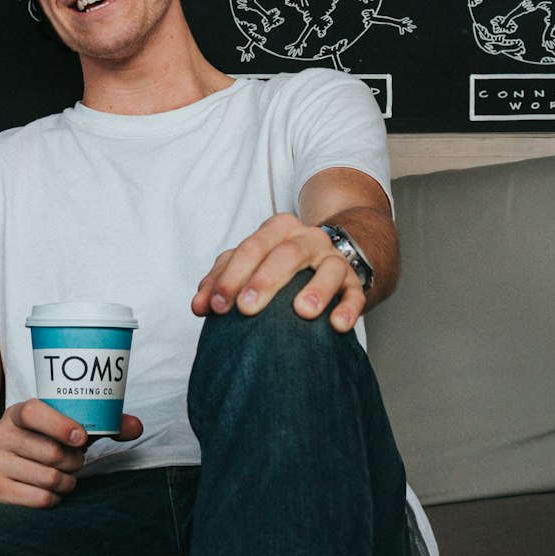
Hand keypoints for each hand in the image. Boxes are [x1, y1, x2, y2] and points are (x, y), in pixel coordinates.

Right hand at [0, 400, 142, 507]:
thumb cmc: (41, 445)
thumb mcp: (62, 429)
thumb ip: (101, 425)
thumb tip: (137, 426)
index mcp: (18, 413)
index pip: (35, 413)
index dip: (60, 425)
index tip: (82, 437)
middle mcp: (1, 435)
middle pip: (51, 452)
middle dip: (74, 461)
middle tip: (76, 461)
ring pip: (49, 478)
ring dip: (67, 481)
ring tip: (63, 475)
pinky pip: (41, 499)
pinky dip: (55, 498)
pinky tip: (49, 490)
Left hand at [191, 213, 366, 332]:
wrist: (327, 263)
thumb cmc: (279, 267)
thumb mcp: (250, 266)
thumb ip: (221, 281)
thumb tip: (200, 305)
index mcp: (277, 230)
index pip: (251, 247)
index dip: (231, 276)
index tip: (216, 306)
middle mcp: (307, 238)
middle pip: (286, 254)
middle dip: (264, 281)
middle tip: (246, 309)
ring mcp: (334, 258)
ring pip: (328, 268)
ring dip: (316, 290)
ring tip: (302, 312)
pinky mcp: (354, 281)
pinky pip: (355, 292)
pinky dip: (348, 308)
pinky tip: (337, 325)